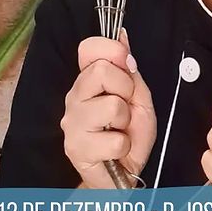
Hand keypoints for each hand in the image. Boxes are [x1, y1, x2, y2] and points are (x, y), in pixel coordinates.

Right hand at [61, 29, 156, 188]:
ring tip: (119, 129)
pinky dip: (124, 145)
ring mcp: (72, 122)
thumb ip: (130, 70)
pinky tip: (115, 149)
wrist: (120, 175)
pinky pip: (114, 140)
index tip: (125, 61)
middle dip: (125, 88)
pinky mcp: (75, 148)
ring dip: (125, 119)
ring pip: (111, 105)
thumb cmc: (130, 134)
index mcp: (89, 80)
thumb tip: (122, 35)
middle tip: (125, 105)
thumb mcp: (139, 97)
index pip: (88, 48)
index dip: (111, 49)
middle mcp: (75, 96)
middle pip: (100, 71)